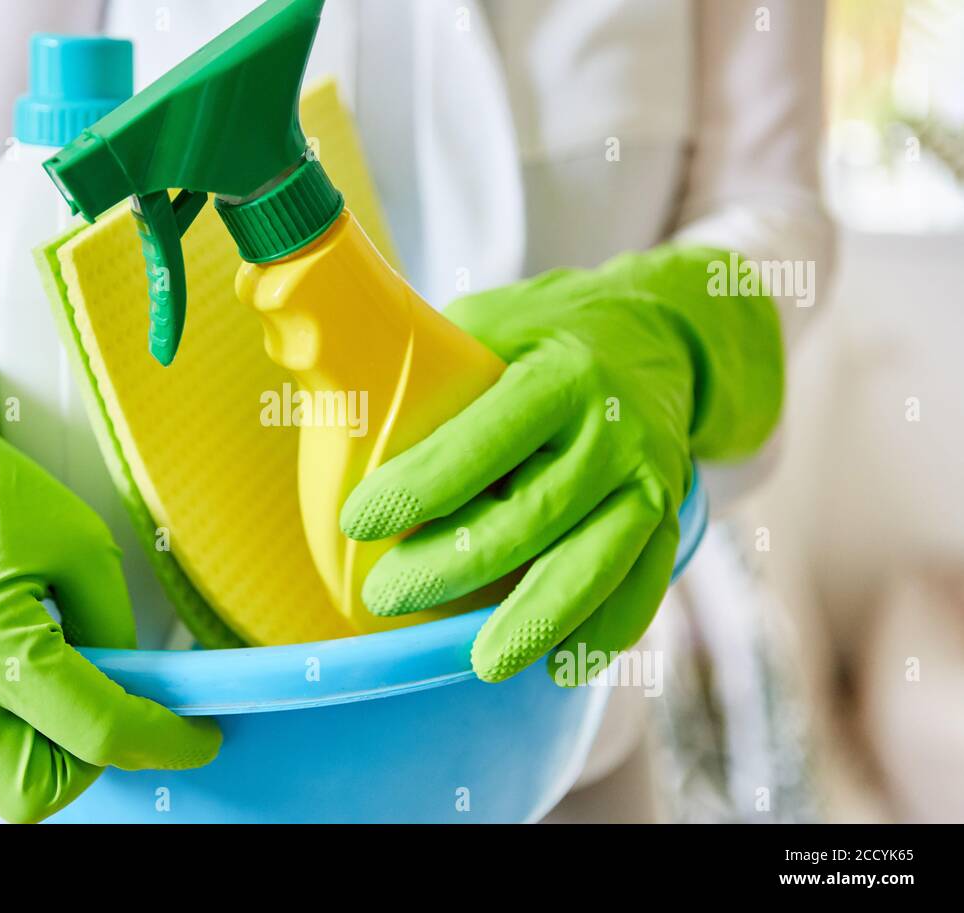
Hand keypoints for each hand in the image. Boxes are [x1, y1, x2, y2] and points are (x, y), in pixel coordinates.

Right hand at [0, 314, 219, 821]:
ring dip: (28, 736)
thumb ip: (113, 632)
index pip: (95, 732)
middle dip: (81, 764)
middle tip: (102, 712)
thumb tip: (134, 694)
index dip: (162, 741)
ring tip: (29, 658)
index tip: (196, 739)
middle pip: (31, 794)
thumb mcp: (84, 547)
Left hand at [340, 247, 782, 683]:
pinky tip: (561, 662)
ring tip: (483, 661)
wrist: (655, 333)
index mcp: (559, 375)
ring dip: (538, 618)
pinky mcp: (668, 516)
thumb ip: (425, 362)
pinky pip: (642, 585)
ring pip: (595, 563)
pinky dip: (605, 629)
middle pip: (532, 516)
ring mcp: (649, 479)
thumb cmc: (542, 335)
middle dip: (455, 565)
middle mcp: (612, 430)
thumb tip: (330, 396)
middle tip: (386, 594)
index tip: (358, 519)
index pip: (485, 441)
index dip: (421, 486)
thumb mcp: (485, 322)